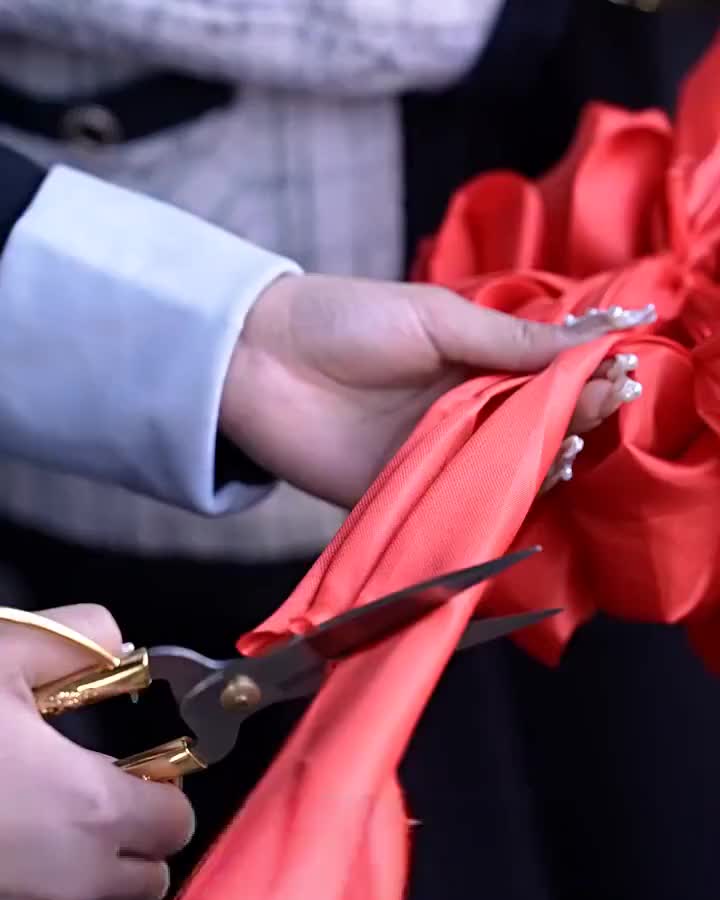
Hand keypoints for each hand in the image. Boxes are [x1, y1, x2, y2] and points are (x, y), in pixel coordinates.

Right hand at [0, 605, 193, 899]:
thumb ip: (75, 643)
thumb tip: (115, 642)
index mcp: (93, 812)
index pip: (176, 821)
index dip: (159, 791)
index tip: (129, 773)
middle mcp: (71, 886)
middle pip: (146, 879)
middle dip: (128, 844)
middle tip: (79, 802)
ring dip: (70, 878)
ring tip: (14, 827)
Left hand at [220, 275, 650, 506]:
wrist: (256, 359)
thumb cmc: (344, 320)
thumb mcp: (437, 319)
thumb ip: (509, 342)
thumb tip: (591, 342)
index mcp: (475, 366)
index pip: (545, 381)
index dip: (582, 381)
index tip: (615, 379)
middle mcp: (462, 416)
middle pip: (532, 431)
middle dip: (570, 422)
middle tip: (594, 414)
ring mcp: (434, 458)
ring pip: (502, 474)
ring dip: (538, 465)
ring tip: (563, 448)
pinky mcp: (403, 498)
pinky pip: (454, 510)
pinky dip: (487, 507)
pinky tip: (517, 491)